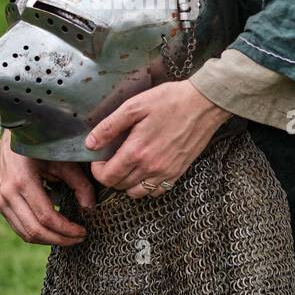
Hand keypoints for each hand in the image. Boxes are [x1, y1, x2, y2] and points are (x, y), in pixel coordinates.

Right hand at [0, 129, 94, 244]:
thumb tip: (90, 207)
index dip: (66, 229)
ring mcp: (1, 201)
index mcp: (22, 181)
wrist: (13, 137)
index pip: (46, 217)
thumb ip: (79, 183)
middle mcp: (8, 194)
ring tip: (69, 237)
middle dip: (60, 239)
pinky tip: (55, 230)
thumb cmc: (41, 146)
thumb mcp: (62, 160)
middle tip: (79, 238)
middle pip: (35, 230)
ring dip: (49, 240)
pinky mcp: (1, 205)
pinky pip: (20, 228)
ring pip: (25, 234)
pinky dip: (38, 234)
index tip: (83, 231)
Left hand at [85, 81, 231, 198]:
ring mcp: (166, 173)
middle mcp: (150, 167)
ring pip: (137, 193)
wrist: (204, 104)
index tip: (98, 159)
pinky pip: (156, 191)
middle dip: (110, 175)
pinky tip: (145, 171)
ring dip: (126, 183)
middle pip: (120, 186)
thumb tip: (90, 143)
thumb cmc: (170, 101)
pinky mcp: (178, 173)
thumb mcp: (134, 106)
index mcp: (136, 151)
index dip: (97, 171)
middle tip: (111, 159)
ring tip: (127, 166)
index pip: (107, 177)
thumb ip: (109, 126)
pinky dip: (146, 187)